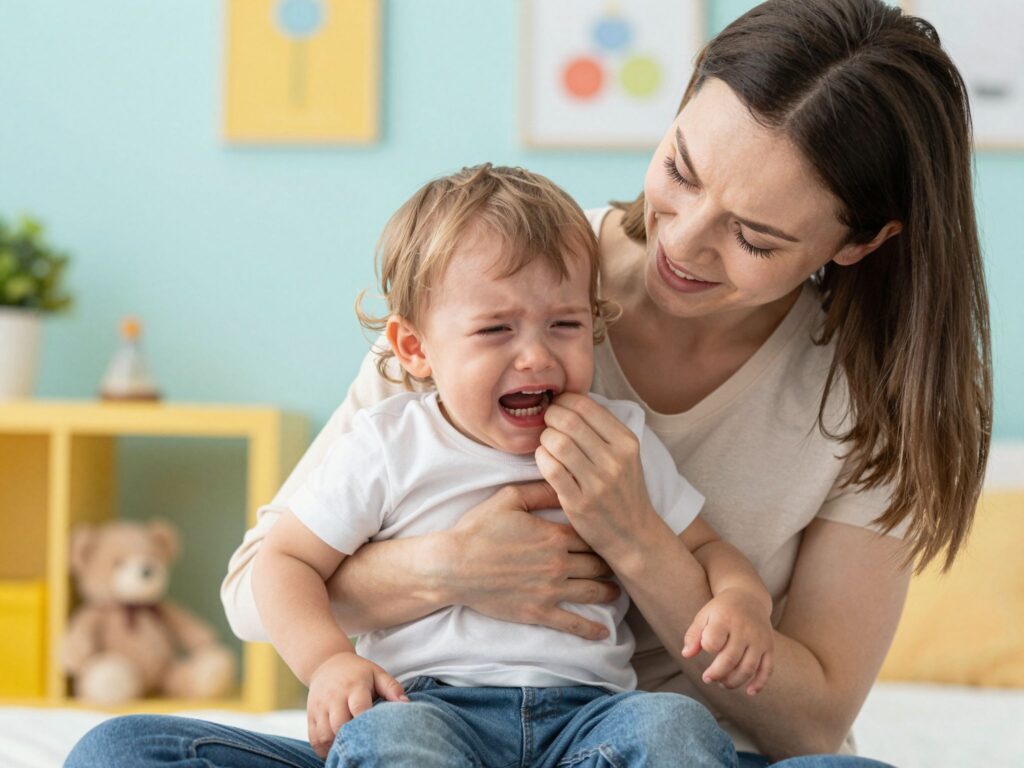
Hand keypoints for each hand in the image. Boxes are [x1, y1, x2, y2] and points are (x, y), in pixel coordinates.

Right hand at [305, 651, 407, 757]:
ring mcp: (320, 707)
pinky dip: (323, 750)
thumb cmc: (358, 672)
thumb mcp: (377, 673)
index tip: (376, 736)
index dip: (366, 723)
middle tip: (364, 749)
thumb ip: (392, 688)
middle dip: (351, 739)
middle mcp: (334, 697)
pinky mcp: (310, 715)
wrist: (327, 662)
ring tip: (350, 753)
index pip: (359, 707)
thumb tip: (406, 704)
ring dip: (336, 747)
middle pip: (339, 725)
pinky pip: (314, 739)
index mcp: (354, 686)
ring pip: (324, 735)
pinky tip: (335, 752)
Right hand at [446, 481, 619, 639]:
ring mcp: (549, 590)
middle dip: (609, 563)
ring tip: (616, 592)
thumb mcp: (508, 499)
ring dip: (608, 591)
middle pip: (597, 564)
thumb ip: (540, 490)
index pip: (590, 535)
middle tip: (617, 564)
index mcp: (553, 535)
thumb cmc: (478, 529)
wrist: (453, 566)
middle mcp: (558, 563)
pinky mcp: (538, 612)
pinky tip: (603, 632)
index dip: (600, 536)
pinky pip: (572, 623)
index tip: (608, 537)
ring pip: (592, 591)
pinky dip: (591, 629)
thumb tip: (564, 481)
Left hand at [535, 393, 655, 560]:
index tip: (558, 407)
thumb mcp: (626, 455)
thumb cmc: (623, 490)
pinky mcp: (579, 503)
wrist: (634, 536)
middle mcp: (615, 460)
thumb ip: (602, 429)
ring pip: (557, 442)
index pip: (586, 406)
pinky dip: (541, 458)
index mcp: (626, 442)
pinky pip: (551, 469)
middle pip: (568, 420)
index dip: (564, 401)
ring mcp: (597, 483)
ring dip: (544, 438)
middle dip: (550, 416)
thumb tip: (568, 400)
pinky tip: (545, 460)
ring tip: (547, 444)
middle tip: (547, 423)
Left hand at [682, 588, 774, 695]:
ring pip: (748, 668)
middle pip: (730, 659)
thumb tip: (686, 655)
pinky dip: (759, 683)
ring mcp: (759, 639)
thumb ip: (693, 635)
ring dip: (733, 681)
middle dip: (716, 674)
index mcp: (725, 619)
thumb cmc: (722, 610)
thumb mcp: (704, 615)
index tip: (704, 647)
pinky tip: (748, 692)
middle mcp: (745, 629)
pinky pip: (767, 669)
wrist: (749, 597)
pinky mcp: (769, 647)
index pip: (713, 641)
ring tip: (721, 683)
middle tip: (707, 678)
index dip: (706, 647)